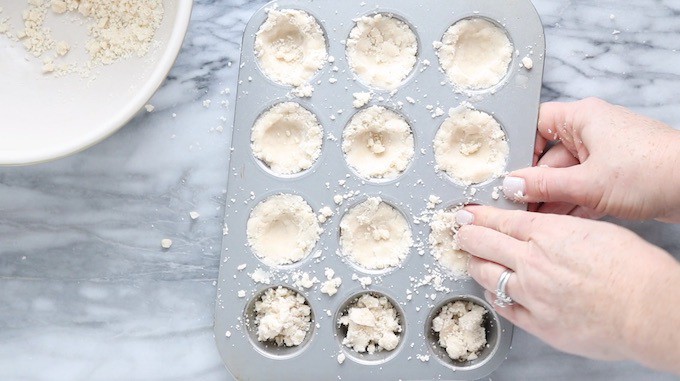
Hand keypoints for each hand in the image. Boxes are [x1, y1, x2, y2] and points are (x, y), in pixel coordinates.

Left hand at [455, 205, 679, 372]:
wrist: (647, 311)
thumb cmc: (633, 270)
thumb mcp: (594, 230)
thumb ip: (559, 230)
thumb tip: (542, 231)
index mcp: (547, 233)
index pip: (498, 220)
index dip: (476, 217)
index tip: (465, 215)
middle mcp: (531, 262)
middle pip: (481, 244)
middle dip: (466, 237)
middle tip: (460, 234)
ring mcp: (530, 294)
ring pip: (485, 274)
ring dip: (476, 265)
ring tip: (473, 260)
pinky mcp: (535, 322)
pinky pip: (502, 305)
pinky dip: (495, 295)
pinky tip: (495, 290)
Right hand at [502, 97, 679, 221]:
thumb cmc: (652, 171)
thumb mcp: (586, 182)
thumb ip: (543, 185)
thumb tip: (512, 186)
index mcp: (582, 118)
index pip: (537, 123)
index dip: (520, 147)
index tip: (508, 172)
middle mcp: (593, 132)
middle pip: (550, 156)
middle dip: (535, 184)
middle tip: (516, 206)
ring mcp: (607, 154)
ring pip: (567, 176)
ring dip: (552, 198)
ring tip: (535, 220)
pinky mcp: (618, 175)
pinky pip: (585, 187)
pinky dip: (573, 203)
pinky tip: (559, 223)